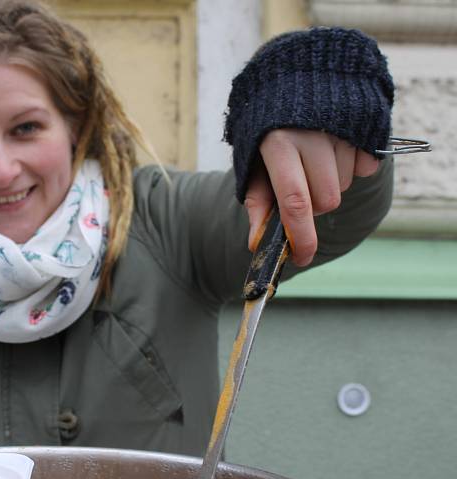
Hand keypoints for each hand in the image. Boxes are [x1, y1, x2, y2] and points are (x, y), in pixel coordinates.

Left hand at [244, 129, 378, 266]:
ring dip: (329, 184)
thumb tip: (256, 243)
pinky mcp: (365, 123)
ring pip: (344, 186)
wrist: (296, 78)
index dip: (301, 236)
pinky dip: (351, 167)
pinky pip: (364, 168)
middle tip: (300, 186)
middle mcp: (312, 134)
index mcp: (278, 144)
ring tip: (314, 160)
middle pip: (326, 200)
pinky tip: (334, 149)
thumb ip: (258, 201)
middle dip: (314, 206)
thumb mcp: (254, 161)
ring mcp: (342, 127)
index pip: (294, 202)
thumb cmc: (269, 130)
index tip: (302, 258)